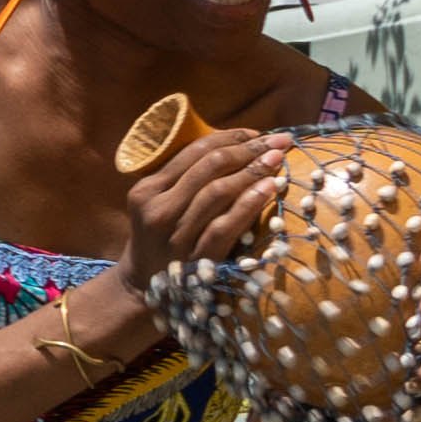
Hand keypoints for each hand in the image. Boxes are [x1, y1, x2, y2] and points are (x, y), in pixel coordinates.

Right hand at [115, 121, 300, 279]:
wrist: (142, 288)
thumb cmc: (160, 238)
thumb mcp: (158, 204)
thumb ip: (183, 178)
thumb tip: (235, 145)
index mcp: (147, 190)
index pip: (192, 152)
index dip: (229, 137)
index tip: (257, 133)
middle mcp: (158, 209)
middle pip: (208, 167)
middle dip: (248, 149)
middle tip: (278, 141)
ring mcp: (175, 236)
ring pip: (218, 192)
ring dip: (252, 171)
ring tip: (277, 159)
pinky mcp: (195, 259)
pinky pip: (225, 225)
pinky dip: (249, 203)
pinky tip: (269, 188)